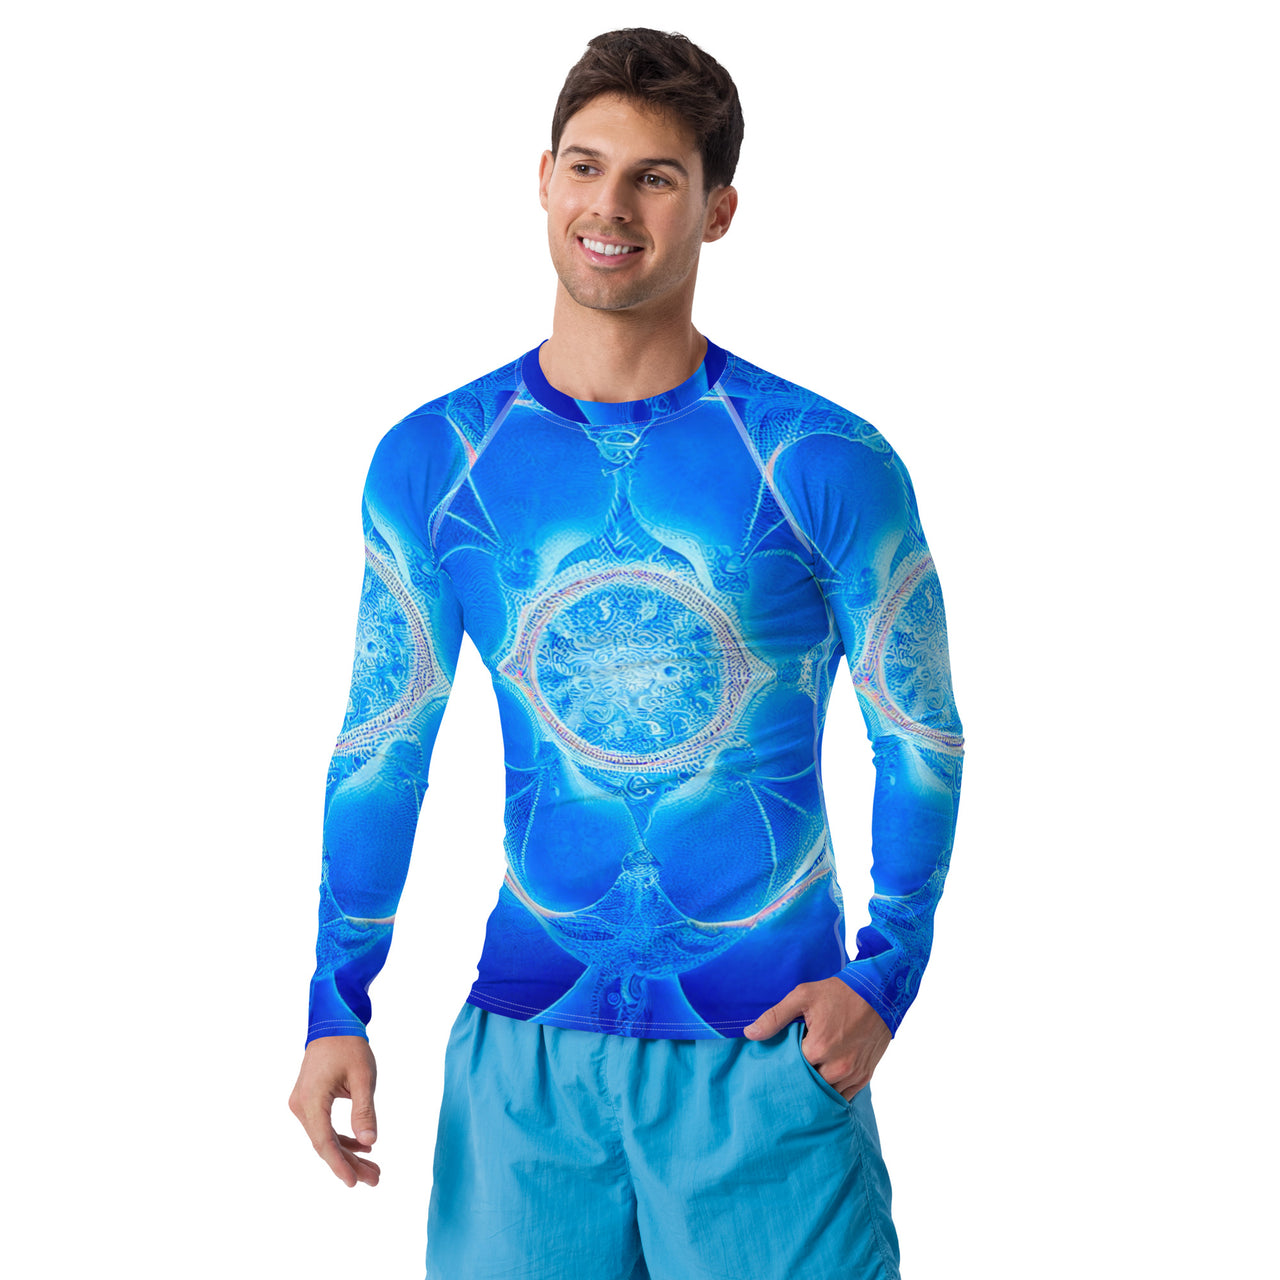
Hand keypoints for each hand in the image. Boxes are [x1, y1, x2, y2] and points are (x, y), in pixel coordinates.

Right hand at [288, 1035, 380, 1186]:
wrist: (333, 1022)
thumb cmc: (349, 1046)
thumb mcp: (363, 1077)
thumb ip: (364, 1111)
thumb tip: (369, 1143)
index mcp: (311, 1100)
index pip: (324, 1142)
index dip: (339, 1164)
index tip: (353, 1183)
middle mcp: (301, 1106)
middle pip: (325, 1144)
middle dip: (349, 1163)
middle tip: (375, 1179)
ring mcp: (303, 1104)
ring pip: (325, 1137)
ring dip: (347, 1153)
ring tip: (372, 1169)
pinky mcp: (309, 1101)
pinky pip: (324, 1126)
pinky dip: (341, 1138)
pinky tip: (361, 1147)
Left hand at [742, 977, 890, 1100]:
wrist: (879, 993)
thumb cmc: (839, 993)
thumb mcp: (803, 996)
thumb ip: (775, 1017)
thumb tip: (750, 1033)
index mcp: (818, 1047)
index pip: (790, 1068)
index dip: (783, 1065)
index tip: (777, 1061)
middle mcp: (837, 1066)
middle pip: (808, 1085)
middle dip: (798, 1079)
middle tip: (788, 1073)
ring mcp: (853, 1073)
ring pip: (826, 1094)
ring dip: (816, 1088)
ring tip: (805, 1078)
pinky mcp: (865, 1076)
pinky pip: (845, 1096)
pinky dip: (833, 1093)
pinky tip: (823, 1085)